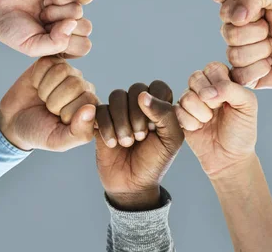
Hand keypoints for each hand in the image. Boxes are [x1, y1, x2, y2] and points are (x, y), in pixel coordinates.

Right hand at [0, 0, 91, 57]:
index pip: (84, 47)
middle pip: (86, 28)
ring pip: (79, 11)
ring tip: (41, 11)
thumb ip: (56, 44)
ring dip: (58, 11)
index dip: (69, 42)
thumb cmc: (11, 30)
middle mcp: (66, 27)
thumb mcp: (32, 47)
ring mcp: (64, 9)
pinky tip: (45, 0)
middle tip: (43, 23)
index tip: (47, 38)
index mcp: (62, 45)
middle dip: (62, 26)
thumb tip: (73, 23)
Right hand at [0, 56, 98, 151]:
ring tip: (43, 98)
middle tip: (49, 109)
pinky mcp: (51, 62)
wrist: (13, 121)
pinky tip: (37, 86)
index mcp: (92, 105)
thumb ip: (79, 132)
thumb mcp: (59, 141)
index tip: (59, 120)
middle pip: (74, 84)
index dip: (67, 113)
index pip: (88, 100)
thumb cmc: (39, 132)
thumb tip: (90, 110)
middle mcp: (83, 86)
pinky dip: (37, 78)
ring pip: (61, 70)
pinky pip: (46, 63)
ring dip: (45, 89)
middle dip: (54, 101)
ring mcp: (68, 72)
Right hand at [95, 81, 183, 210]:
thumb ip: (165, 114)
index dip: (156, 103)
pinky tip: (113, 143)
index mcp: (159, 106)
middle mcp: (139, 105)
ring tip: (126, 142)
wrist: (132, 185)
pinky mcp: (101, 121)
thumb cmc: (155, 161)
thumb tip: (143, 95)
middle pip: (136, 89)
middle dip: (137, 114)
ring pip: (117, 96)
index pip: (158, 86)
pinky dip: (106, 127)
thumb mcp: (171, 140)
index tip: (155, 126)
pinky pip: (99, 110)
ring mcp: (119, 112)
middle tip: (140, 138)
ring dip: (121, 121)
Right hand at [175, 62, 257, 178]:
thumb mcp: (248, 106)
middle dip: (207, 97)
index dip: (218, 82)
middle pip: (195, 77)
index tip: (227, 100)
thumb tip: (209, 90)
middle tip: (216, 110)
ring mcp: (191, 101)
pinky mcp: (179, 115)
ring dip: (200, 113)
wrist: (229, 158)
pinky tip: (199, 129)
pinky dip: (190, 123)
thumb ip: (232, 89)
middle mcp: (205, 88)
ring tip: (208, 122)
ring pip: (186, 96)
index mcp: (222, 81)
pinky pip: (177, 111)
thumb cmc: (241, 131)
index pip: (213, 67)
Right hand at [220, 0, 271, 87]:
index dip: (248, 15)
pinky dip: (260, 70)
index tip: (265, 13)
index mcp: (237, 12)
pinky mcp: (245, 76)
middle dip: (259, 33)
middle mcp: (233, 33)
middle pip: (230, 35)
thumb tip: (235, 16)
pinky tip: (270, 64)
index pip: (225, 13)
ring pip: (235, 56)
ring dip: (262, 51)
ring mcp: (238, 55)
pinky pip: (240, 76)